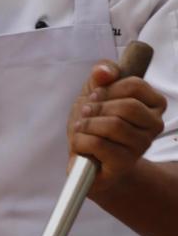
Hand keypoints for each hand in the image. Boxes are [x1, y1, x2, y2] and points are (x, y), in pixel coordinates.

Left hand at [68, 60, 167, 193]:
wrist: (88, 160)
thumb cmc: (95, 125)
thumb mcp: (94, 94)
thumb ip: (101, 75)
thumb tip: (104, 71)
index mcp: (153, 104)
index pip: (135, 85)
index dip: (108, 88)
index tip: (94, 96)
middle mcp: (154, 125)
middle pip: (127, 107)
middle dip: (97, 108)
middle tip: (84, 113)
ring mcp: (141, 145)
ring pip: (114, 126)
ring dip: (87, 125)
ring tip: (81, 128)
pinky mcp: (124, 163)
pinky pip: (100, 145)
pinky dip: (82, 141)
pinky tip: (80, 144)